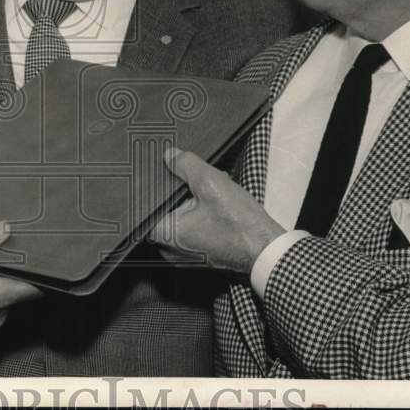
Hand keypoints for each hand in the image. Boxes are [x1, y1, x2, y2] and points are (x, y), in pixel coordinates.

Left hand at [149, 148, 284, 272]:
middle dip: (178, 192)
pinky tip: (216, 205)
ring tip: (210, 194)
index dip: (153, 186)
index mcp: (165, 233)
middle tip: (195, 184)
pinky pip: (191, 228)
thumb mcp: (211, 182)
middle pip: (163, 210)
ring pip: (179, 217)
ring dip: (192, 202)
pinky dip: (200, 214)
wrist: (266, 248)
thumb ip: (186, 164)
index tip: (163, 174)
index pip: (144, 205)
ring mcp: (184, 254)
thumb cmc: (241, 224)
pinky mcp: (198, 253)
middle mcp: (169, 248)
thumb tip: (170, 156)